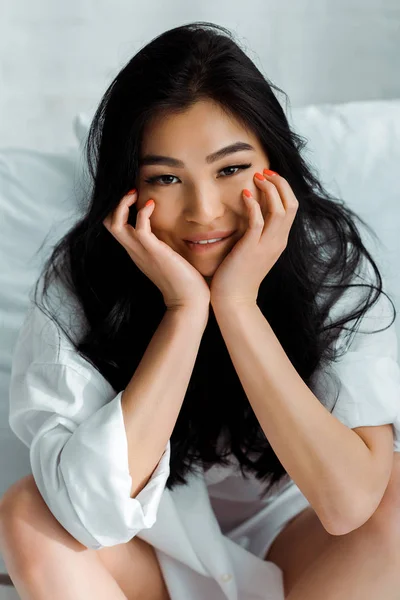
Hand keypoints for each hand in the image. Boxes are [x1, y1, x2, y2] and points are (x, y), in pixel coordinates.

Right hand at [103, 190, 210, 310]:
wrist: (188, 301)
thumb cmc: (183, 282)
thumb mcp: (168, 258)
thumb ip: (163, 245)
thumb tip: (172, 232)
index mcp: (136, 252)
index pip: (115, 227)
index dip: (119, 210)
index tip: (134, 198)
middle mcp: (134, 251)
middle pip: (108, 223)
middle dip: (116, 204)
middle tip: (132, 193)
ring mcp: (140, 251)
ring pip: (114, 223)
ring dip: (122, 204)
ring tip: (135, 194)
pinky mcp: (152, 251)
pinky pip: (138, 227)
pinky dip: (142, 212)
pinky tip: (152, 205)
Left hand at [209, 169, 298, 305]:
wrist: (234, 300)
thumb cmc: (238, 275)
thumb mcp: (254, 250)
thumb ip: (257, 233)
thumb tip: (251, 213)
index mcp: (280, 240)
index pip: (292, 207)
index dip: (283, 188)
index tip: (268, 177)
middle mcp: (278, 241)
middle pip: (292, 204)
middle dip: (280, 183)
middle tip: (265, 171)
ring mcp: (267, 245)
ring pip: (281, 210)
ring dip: (270, 190)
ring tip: (257, 178)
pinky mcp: (252, 248)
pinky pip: (258, 220)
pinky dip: (254, 205)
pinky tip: (244, 195)